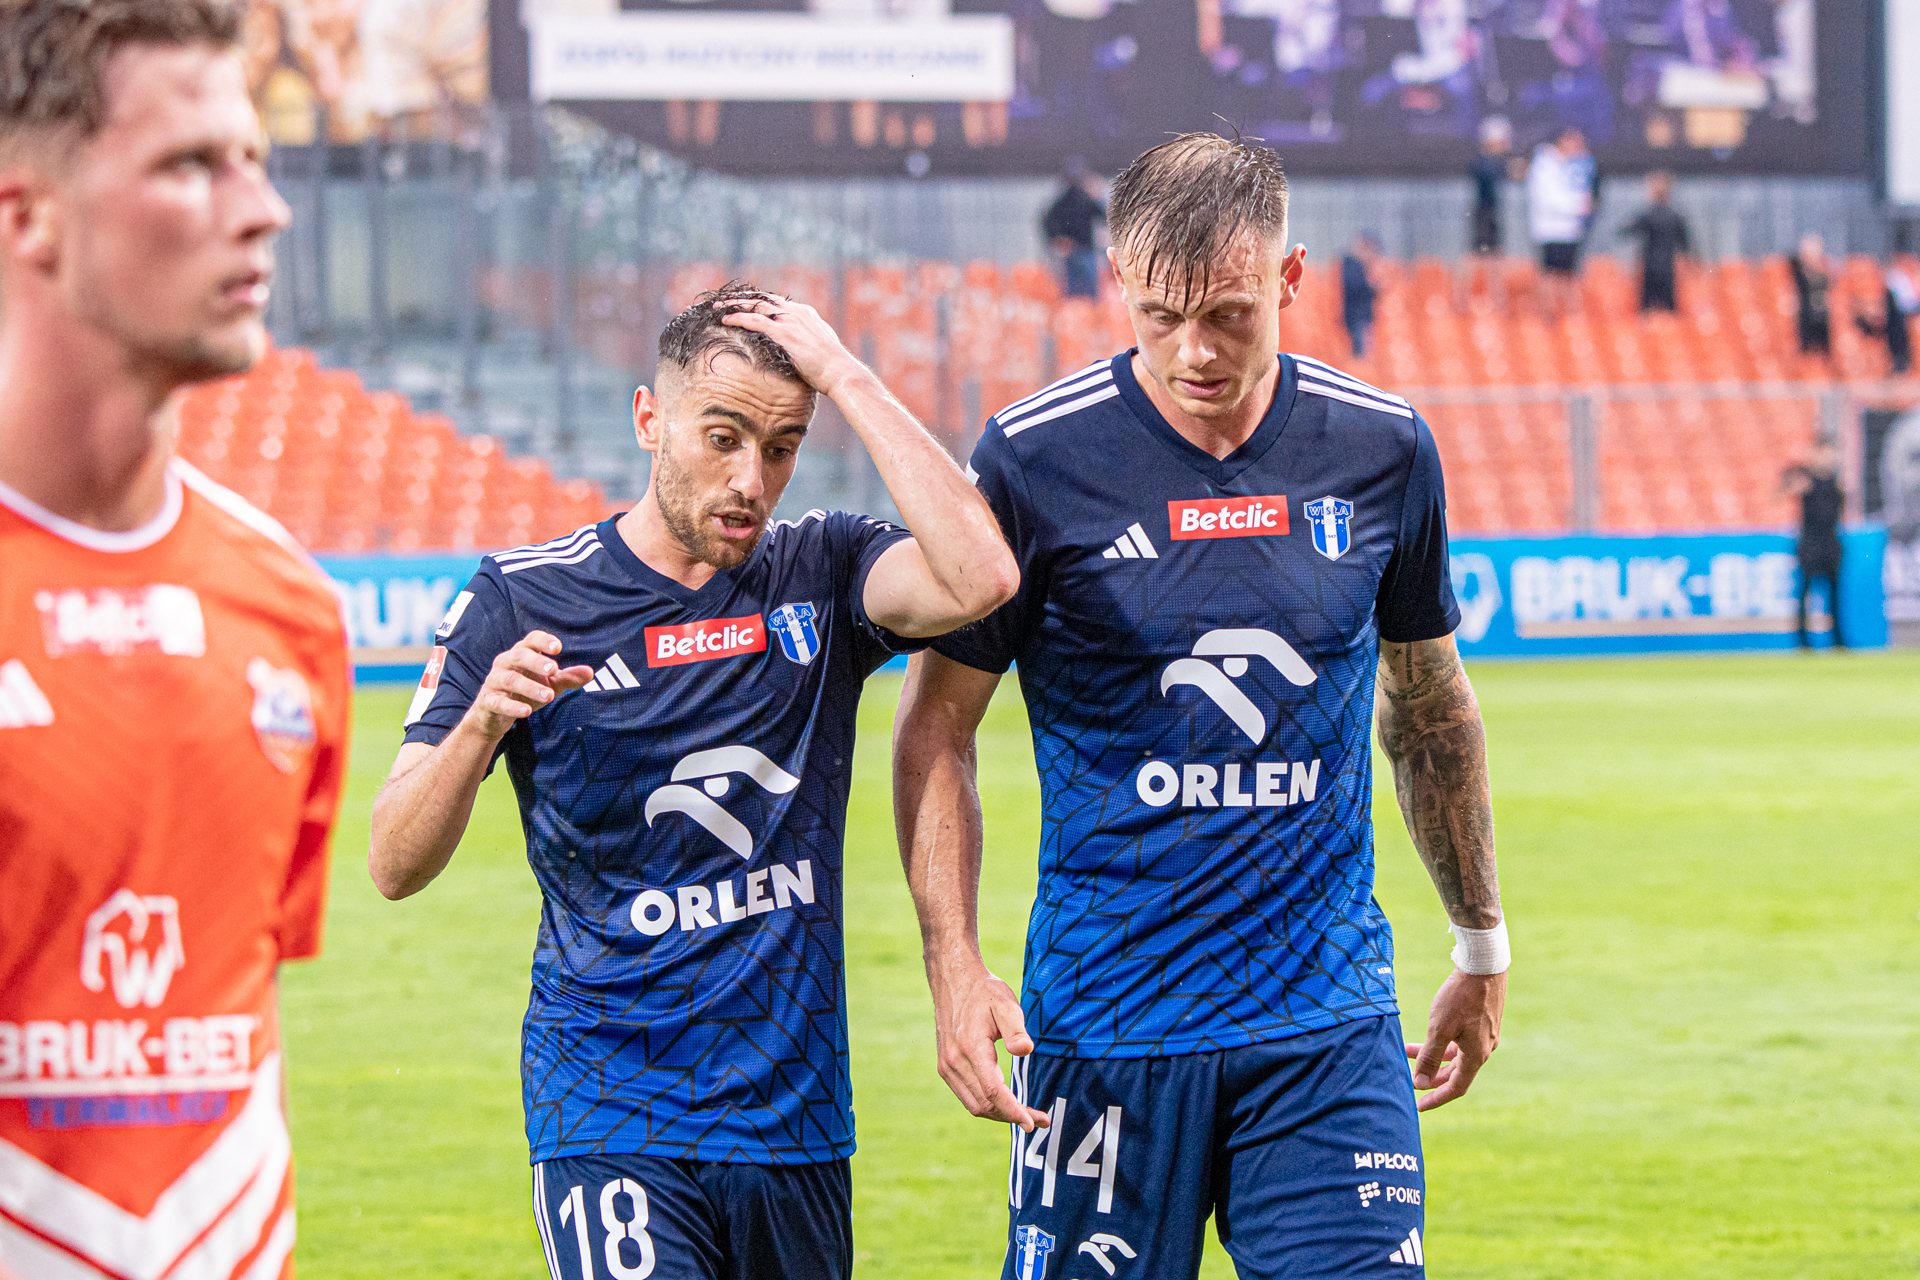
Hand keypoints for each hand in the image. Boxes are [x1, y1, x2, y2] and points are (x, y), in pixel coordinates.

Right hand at [465, 631, 593, 740]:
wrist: (494, 715)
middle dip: (536, 662)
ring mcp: (494, 681)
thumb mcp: (548, 683)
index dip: (543, 641)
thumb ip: (567, 677)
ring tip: (549, 696)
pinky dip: (512, 706)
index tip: (558, 647)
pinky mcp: (488, 701)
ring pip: (510, 680)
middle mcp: (505, 663)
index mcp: (521, 653)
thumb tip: (590, 672)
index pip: (530, 640)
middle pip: (519, 656)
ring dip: (530, 687)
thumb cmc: (525, 691)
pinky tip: (526, 712)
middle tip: (554, 669)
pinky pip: (498, 702)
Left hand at [717, 295, 864, 399]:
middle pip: (762, 298)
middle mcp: (796, 312)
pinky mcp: (785, 332)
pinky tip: (725, 320)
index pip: (774, 301)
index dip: (755, 300)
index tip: (741, 302)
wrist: (840, 372)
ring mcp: (791, 320)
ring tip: (717, 308)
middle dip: (740, 298)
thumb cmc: (831, 367)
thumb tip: (799, 347)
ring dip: (734, 305)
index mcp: (804, 313)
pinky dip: (738, 318)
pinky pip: (755, 320)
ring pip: (755, 305)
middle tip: (722, 300)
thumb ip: (806, 341)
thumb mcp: (819, 347)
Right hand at [928, 959, 1052, 1131]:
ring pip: (974, 1105)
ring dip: (1000, 1115)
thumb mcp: (1006, 1004)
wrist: (953, 981)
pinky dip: (986, 1105)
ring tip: (1026, 1115)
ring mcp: (946, 1067)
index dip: (1013, 1111)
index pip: (992, 1091)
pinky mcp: (945, 1067)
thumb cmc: (984, 993)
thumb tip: (1026, 1050)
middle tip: (1039, 1120)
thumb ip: (1016, 1029)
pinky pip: (966, 1096)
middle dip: (1012, 1117)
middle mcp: (954, 1062)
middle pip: (984, 1104)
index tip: (1033, 1123)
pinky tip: (1005, 1103)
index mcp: (971, 1048)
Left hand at [1407, 969, 1504, 1110]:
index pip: (1456, 1087)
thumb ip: (1429, 1058)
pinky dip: (1443, 1042)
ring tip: (1408, 1051)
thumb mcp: (1440, 1029)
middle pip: (1456, 1072)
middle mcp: (1484, 1048)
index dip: (1436, 1098)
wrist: (1483, 966)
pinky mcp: (1482, 1021)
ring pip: (1456, 1054)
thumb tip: (1420, 1085)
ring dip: (1433, 1056)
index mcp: (1476, 1055)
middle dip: (1432, 1077)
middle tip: (1411, 1081)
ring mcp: (1484, 1034)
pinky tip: (1429, 1035)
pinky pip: (1460, 1041)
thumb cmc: (1460, 997)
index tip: (1418, 1106)